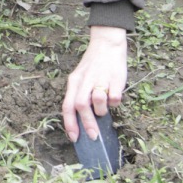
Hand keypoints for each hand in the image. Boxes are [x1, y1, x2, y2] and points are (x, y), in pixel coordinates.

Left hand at [61, 25, 128, 140]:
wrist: (106, 44)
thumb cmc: (93, 65)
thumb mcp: (81, 78)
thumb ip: (79, 95)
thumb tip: (82, 122)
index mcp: (74, 81)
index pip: (67, 105)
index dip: (69, 123)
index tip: (74, 138)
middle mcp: (84, 80)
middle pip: (81, 105)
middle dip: (87, 124)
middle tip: (94, 136)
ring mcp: (100, 78)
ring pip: (97, 100)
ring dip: (101, 110)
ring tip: (104, 109)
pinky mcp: (115, 78)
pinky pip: (114, 97)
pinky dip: (114, 102)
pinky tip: (114, 96)